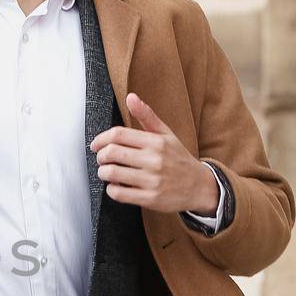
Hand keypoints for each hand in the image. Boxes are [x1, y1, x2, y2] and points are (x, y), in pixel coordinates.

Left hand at [90, 93, 220, 215]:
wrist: (200, 187)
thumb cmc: (178, 159)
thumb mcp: (166, 134)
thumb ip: (147, 116)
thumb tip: (130, 97)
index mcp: (156, 142)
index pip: (118, 134)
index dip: (101, 139)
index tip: (96, 145)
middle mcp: (154, 160)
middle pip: (111, 153)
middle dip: (100, 156)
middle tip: (102, 159)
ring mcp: (152, 180)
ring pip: (112, 173)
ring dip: (103, 173)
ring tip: (107, 172)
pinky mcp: (150, 198)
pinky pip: (119, 193)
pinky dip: (111, 189)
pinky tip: (116, 185)